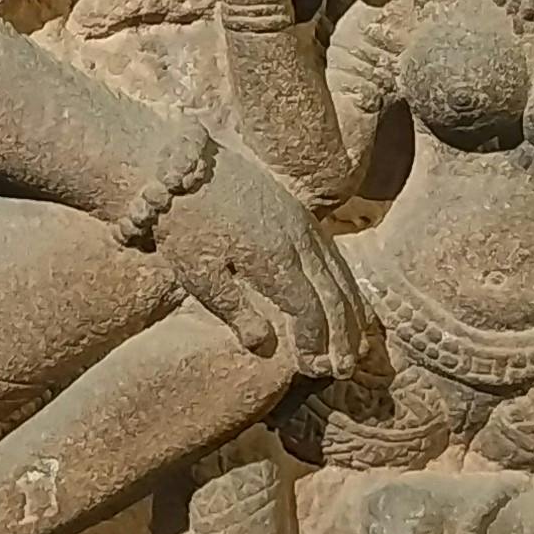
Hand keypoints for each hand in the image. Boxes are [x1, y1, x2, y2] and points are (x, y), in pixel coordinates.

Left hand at [154, 144, 370, 377]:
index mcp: (273, 258)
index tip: (315, 369)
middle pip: (333, 293)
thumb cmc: (182, 223)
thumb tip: (263, 345)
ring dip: (350, 310)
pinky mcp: (297, 211)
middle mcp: (297, 239)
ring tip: (355, 344)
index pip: (308, 309)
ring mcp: (301, 221)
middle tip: (345, 368)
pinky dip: (343, 282)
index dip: (315, 342)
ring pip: (339, 272)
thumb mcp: (198, 272)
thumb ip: (233, 309)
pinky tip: (343, 300)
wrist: (177, 164)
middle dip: (343, 334)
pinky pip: (331, 252)